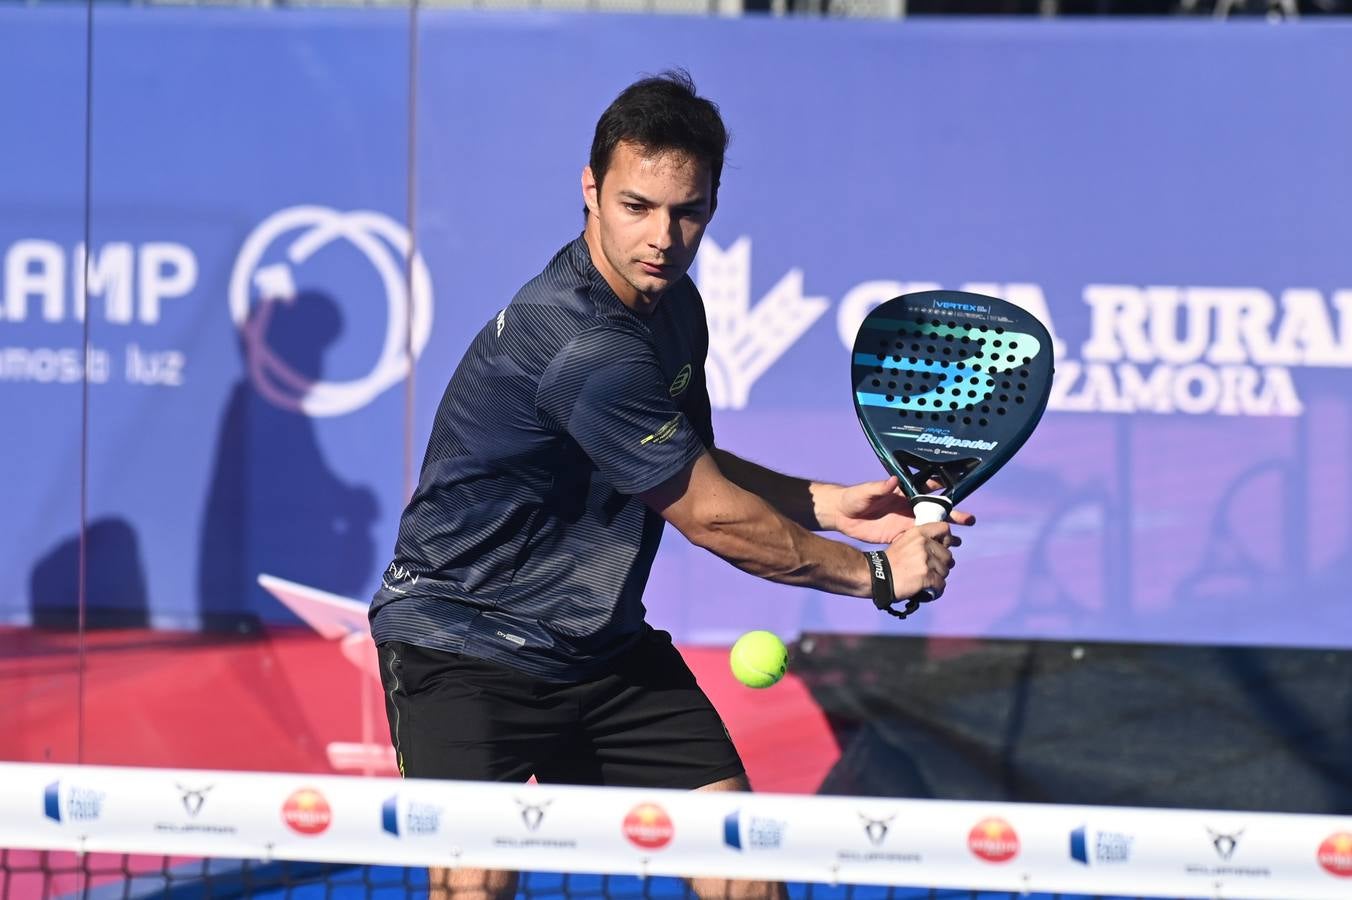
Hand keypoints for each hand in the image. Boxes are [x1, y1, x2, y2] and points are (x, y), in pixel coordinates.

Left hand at [834, 475, 974, 543]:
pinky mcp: (900, 534)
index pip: (926, 488)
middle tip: (968, 520)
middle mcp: (908, 505)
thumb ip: (878, 487)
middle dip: (952, 513)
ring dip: (945, 532)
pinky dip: (932, 544)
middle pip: (934, 509)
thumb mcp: (865, 492)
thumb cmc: (853, 498)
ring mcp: (905, 520)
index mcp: (902, 491)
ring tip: (959, 541)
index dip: (941, 489)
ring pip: (931, 526)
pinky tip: (942, 551)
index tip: (955, 492)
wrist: (842, 516)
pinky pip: (920, 540)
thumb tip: (892, 480)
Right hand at [884, 521, 957, 600]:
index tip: (942, 548)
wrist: (875, 576)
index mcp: (918, 533)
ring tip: (924, 581)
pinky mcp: (926, 576)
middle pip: (948, 556)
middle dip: (941, 565)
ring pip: (945, 571)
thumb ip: (923, 542)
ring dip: (937, 579)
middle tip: (929, 571)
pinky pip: (941, 585)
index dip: (947, 540)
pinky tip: (927, 591)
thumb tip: (945, 548)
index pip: (944, 529)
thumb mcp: (905, 542)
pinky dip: (936, 591)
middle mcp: (923, 544)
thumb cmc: (890, 562)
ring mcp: (925, 560)